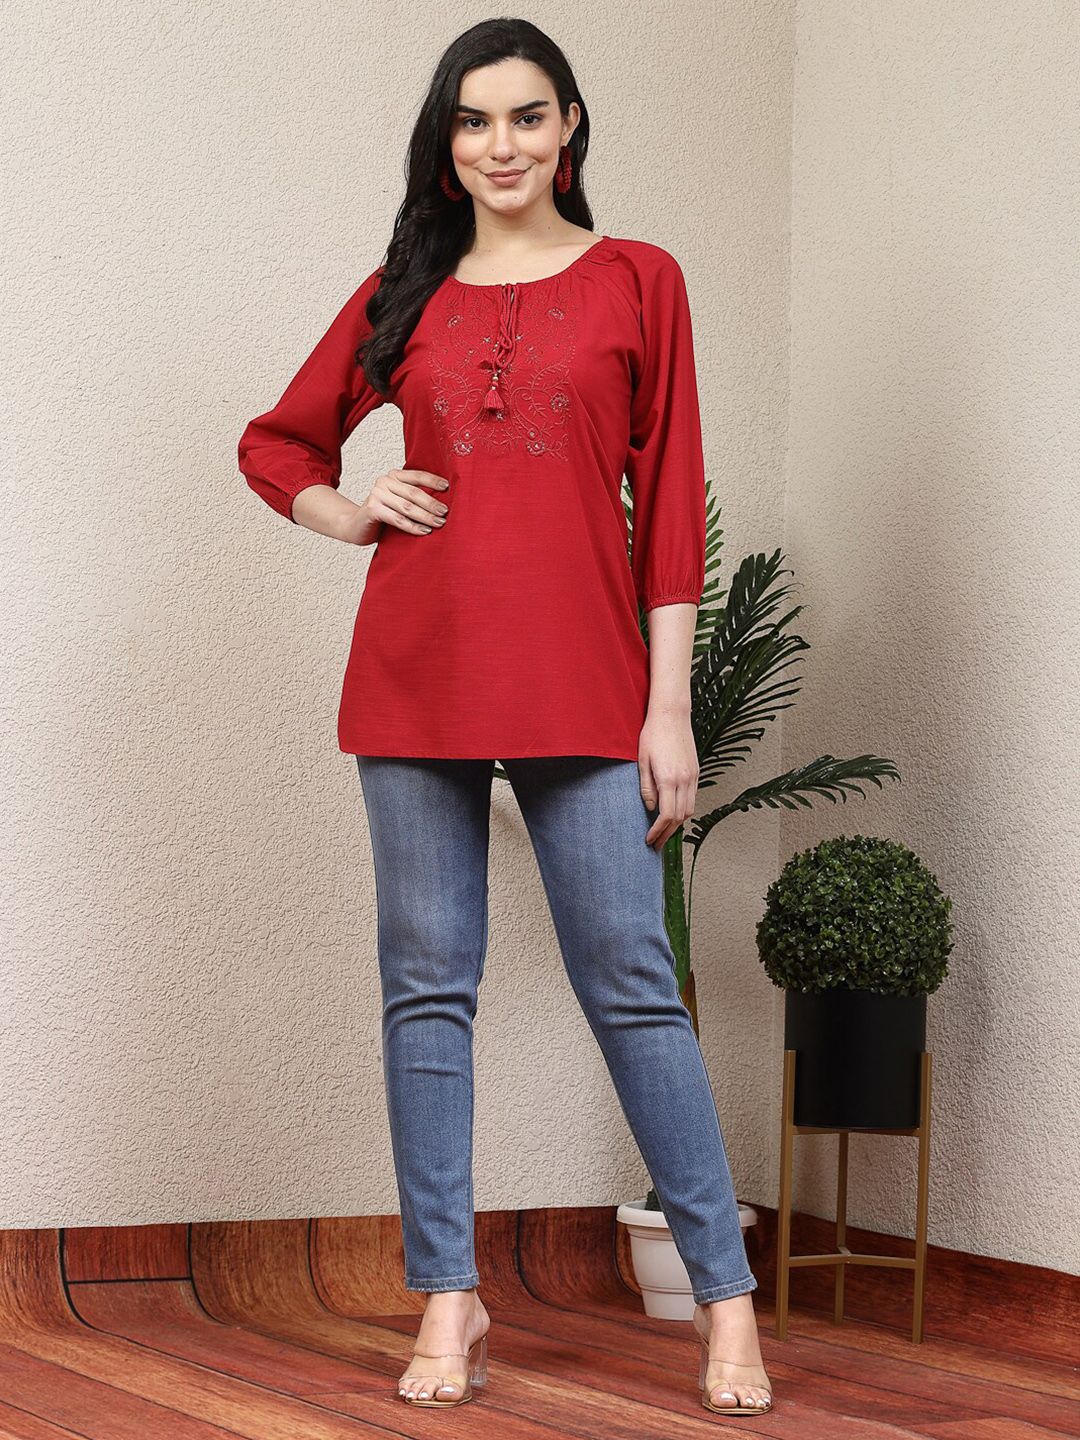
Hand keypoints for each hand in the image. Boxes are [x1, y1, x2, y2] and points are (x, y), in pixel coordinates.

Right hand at [340, 468, 450, 544]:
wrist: (356, 525)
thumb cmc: (382, 514)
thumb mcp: (398, 500)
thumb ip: (412, 496)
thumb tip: (442, 501)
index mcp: (393, 476)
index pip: (417, 475)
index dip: (433, 481)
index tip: (448, 487)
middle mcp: (384, 482)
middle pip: (414, 492)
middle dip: (432, 503)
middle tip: (445, 512)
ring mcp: (376, 495)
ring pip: (407, 507)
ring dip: (426, 516)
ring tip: (439, 523)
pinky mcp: (373, 510)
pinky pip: (398, 519)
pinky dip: (413, 527)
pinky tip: (424, 531)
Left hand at [638, 705, 698, 850]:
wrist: (672, 714)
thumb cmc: (653, 734)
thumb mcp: (642, 762)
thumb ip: (646, 787)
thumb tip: (651, 808)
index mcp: (669, 779)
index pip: (666, 816)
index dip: (658, 832)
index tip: (650, 840)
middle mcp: (684, 780)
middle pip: (680, 817)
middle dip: (667, 833)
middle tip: (656, 843)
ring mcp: (693, 776)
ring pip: (689, 809)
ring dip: (677, 824)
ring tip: (664, 832)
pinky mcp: (696, 771)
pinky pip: (692, 798)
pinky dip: (684, 810)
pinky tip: (673, 813)